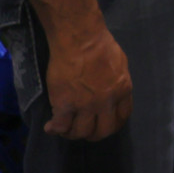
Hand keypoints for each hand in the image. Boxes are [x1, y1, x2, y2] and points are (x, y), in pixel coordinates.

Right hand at [44, 26, 133, 140]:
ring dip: (73, 133)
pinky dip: (55, 129)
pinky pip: (60, 126)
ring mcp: (85, 105)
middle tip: (84, 129)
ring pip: (81, 132)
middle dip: (94, 134)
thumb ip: (118, 82)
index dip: (113, 124)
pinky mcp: (65, 104)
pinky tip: (51, 126)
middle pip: (103, 130)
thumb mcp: (120, 64)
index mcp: (123, 90)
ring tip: (66, 127)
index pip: (122, 117)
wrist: (80, 38)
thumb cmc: (100, 45)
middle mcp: (106, 101)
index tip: (104, 123)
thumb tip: (114, 92)